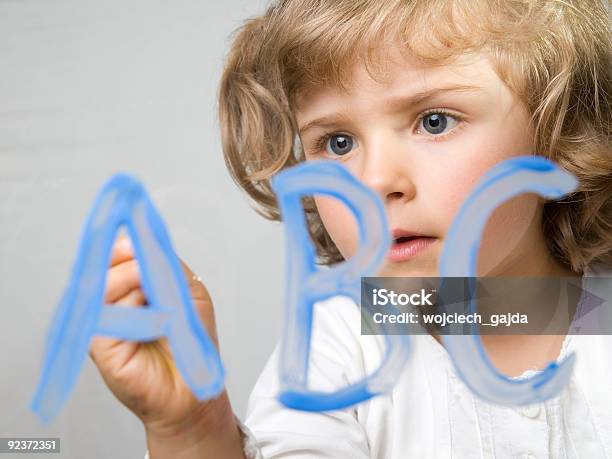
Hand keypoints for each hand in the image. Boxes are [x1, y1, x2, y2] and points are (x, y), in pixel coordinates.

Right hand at [90, 236, 243, 457]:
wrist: (195, 386)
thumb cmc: (191, 342)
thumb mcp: (188, 292)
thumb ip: (167, 266)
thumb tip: (143, 242)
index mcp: (129, 289)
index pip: (114, 258)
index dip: (124, 245)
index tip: (139, 236)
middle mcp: (112, 305)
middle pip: (104, 267)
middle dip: (128, 258)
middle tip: (148, 262)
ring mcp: (103, 325)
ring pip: (103, 286)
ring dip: (132, 279)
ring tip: (158, 293)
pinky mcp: (101, 346)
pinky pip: (105, 315)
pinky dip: (130, 307)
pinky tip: (151, 312)